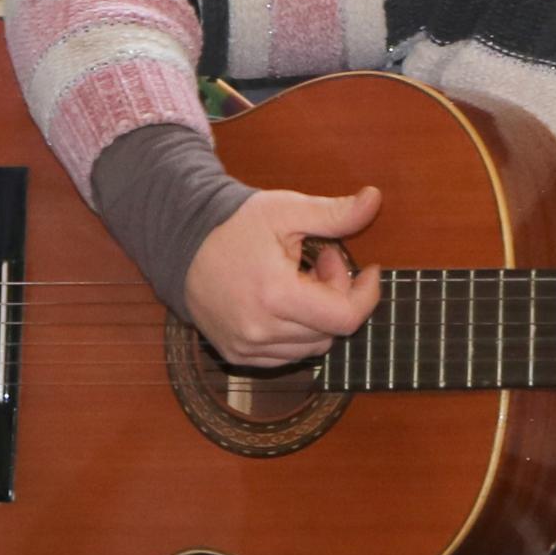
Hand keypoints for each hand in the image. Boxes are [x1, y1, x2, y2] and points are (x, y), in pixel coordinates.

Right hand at [181, 184, 384, 367]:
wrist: (180, 242)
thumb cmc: (235, 224)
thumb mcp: (286, 211)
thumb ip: (334, 213)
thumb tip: (374, 199)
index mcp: (276, 295)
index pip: (345, 318)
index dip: (366, 294)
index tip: (369, 270)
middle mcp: (260, 331)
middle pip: (330, 331)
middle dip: (338, 294)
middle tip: (322, 259)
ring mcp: (246, 348)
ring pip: (311, 347)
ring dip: (318, 315)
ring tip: (301, 278)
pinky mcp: (237, 355)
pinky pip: (286, 355)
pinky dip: (296, 331)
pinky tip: (283, 300)